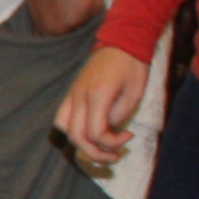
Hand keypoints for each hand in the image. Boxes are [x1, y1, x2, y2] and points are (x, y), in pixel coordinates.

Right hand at [54, 44, 148, 168]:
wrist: (121, 41)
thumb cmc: (132, 65)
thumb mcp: (135, 92)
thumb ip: (120, 114)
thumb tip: (109, 129)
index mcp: (97, 96)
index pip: (95, 133)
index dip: (112, 143)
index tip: (129, 136)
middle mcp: (79, 96)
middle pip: (77, 136)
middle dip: (96, 153)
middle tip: (114, 157)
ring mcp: (72, 94)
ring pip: (64, 129)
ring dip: (81, 144)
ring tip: (99, 149)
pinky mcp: (71, 93)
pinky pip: (63, 117)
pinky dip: (73, 130)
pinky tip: (88, 133)